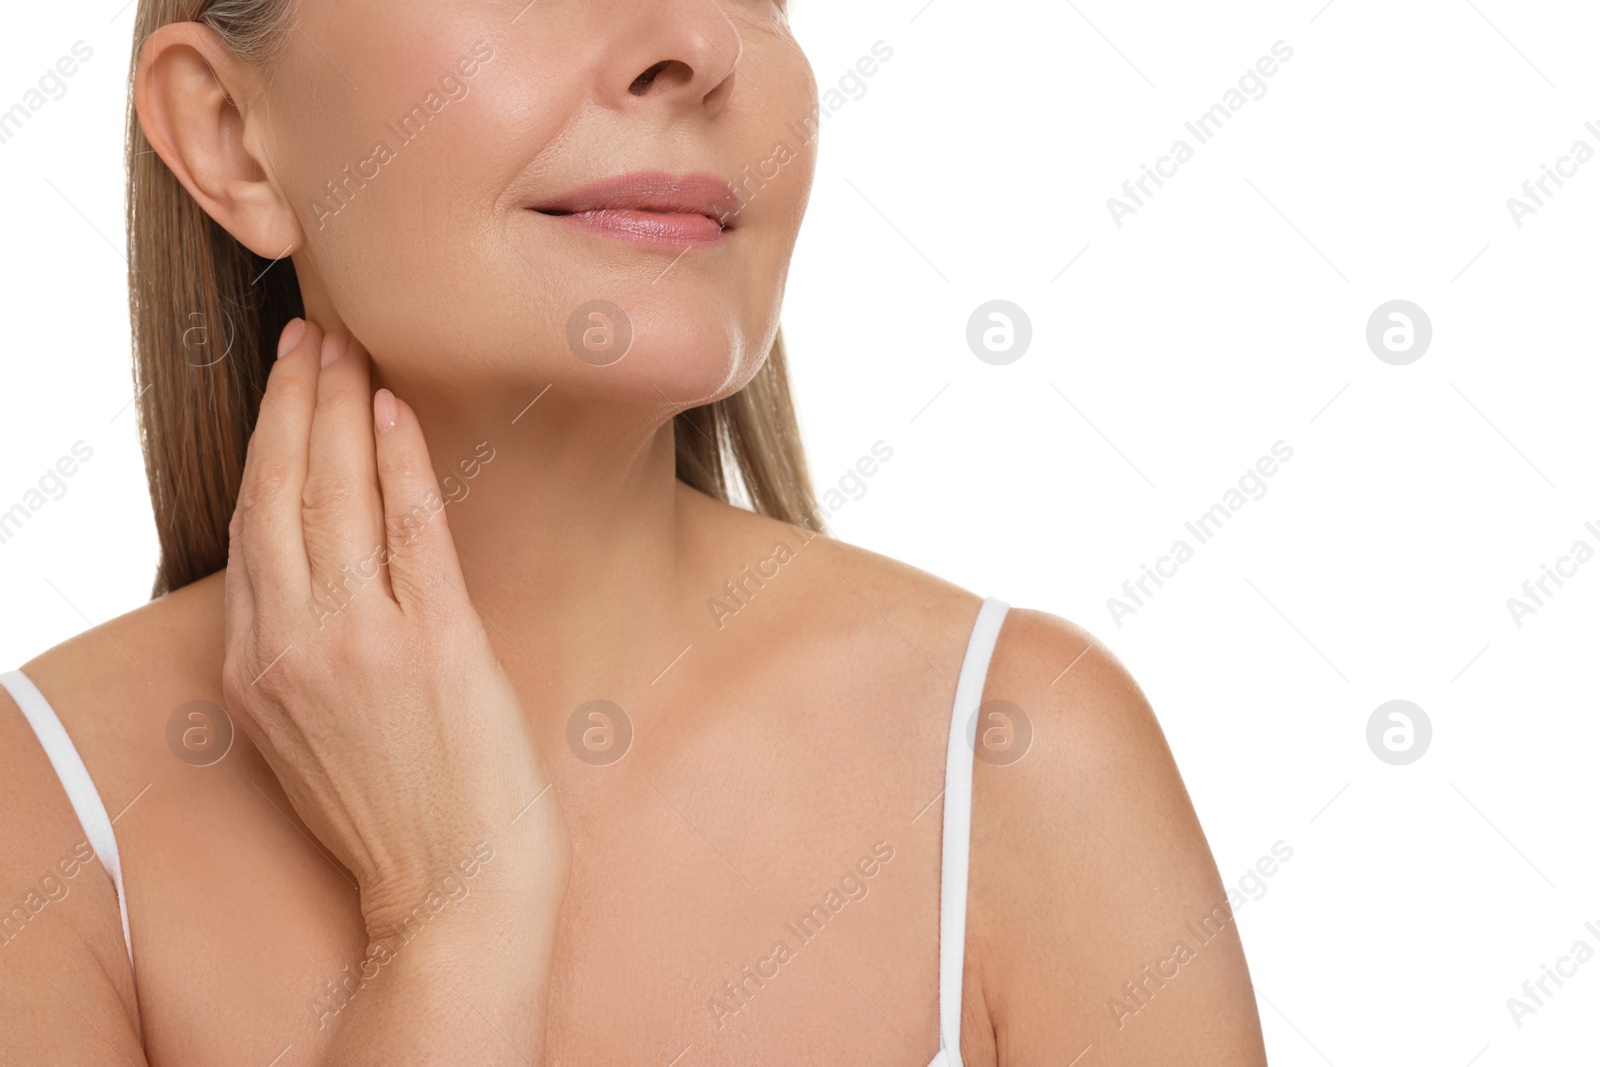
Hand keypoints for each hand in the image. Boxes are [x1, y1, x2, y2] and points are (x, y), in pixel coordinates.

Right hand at [221, 319, 568, 945]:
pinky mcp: (432, 645)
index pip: (250, 525)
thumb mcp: (306, 730)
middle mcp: (289, 644)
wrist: (452, 887)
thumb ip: (295, 647)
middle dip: (293, 400)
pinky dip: (401, 463)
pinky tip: (398, 411)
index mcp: (252, 665)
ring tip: (350, 347)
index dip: (264, 444)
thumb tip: (314, 566)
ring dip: (341, 408)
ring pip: (333, 495)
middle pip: (279, 491)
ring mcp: (357, 642)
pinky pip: (410, 530)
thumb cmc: (395, 810)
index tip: (283, 387)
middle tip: (310, 334)